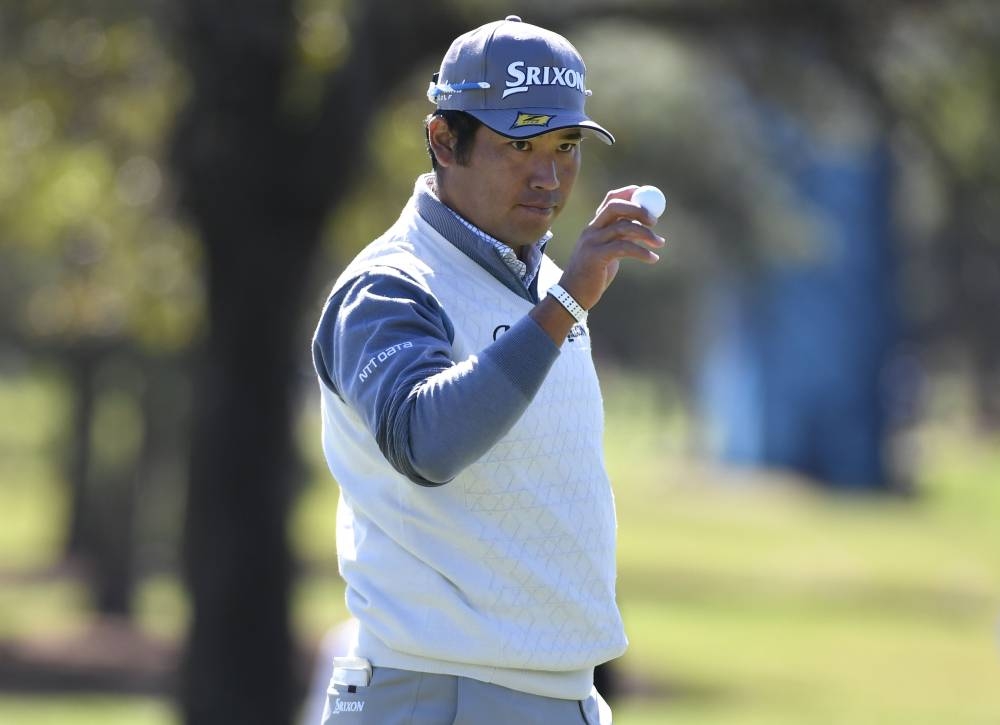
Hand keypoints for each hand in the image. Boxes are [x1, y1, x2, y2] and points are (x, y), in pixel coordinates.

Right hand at [558, 185, 663, 309]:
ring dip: (646, 233)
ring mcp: (592, 242)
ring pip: (623, 226)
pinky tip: (652, 259)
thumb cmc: (593, 275)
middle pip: (615, 207)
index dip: (629, 193)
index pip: (610, 200)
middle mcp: (591, 230)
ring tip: (660, 243)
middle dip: (638, 209)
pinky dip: (642, 252)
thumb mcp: (608, 252)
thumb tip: (643, 226)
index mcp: (594, 226)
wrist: (573, 295)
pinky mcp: (596, 257)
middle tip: (654, 221)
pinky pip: (624, 247)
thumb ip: (621, 237)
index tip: (647, 196)